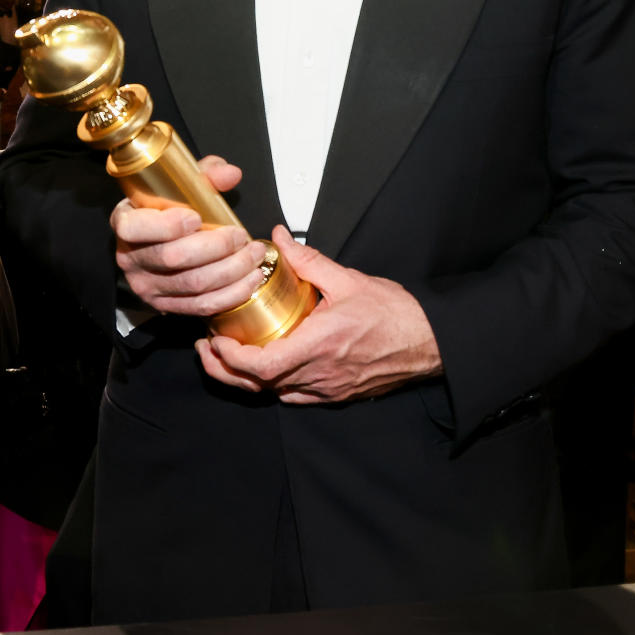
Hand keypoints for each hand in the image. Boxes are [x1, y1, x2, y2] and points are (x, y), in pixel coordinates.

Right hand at [112, 156, 269, 316]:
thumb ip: (205, 175)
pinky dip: (232, 294)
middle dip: (216, 247)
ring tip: (254, 255)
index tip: (196, 217)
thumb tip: (230, 174)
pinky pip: (201, 306)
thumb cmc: (169, 209)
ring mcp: (148, 286)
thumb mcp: (181, 185)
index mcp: (126, 221)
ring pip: (193, 284)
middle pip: (173, 258)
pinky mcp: (166, 306)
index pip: (134, 228)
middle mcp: (131, 258)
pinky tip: (250, 279)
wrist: (161, 237)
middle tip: (241, 236)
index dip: (166, 226)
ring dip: (232, 270)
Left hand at [194, 226, 443, 402]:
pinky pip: (293, 396)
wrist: (427, 342)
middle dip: (224, 370)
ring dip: (245, 379)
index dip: (231, 358)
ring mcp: (326, 389)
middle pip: (258, 386)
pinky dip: (271, 384)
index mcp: (319, 345)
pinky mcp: (334, 395)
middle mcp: (319, 374)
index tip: (216, 339)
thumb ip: (308, 260)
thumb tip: (280, 238)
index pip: (262, 366)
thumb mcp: (347, 279)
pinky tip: (265, 366)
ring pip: (273, 394)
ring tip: (227, 354)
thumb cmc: (393, 313)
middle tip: (207, 348)